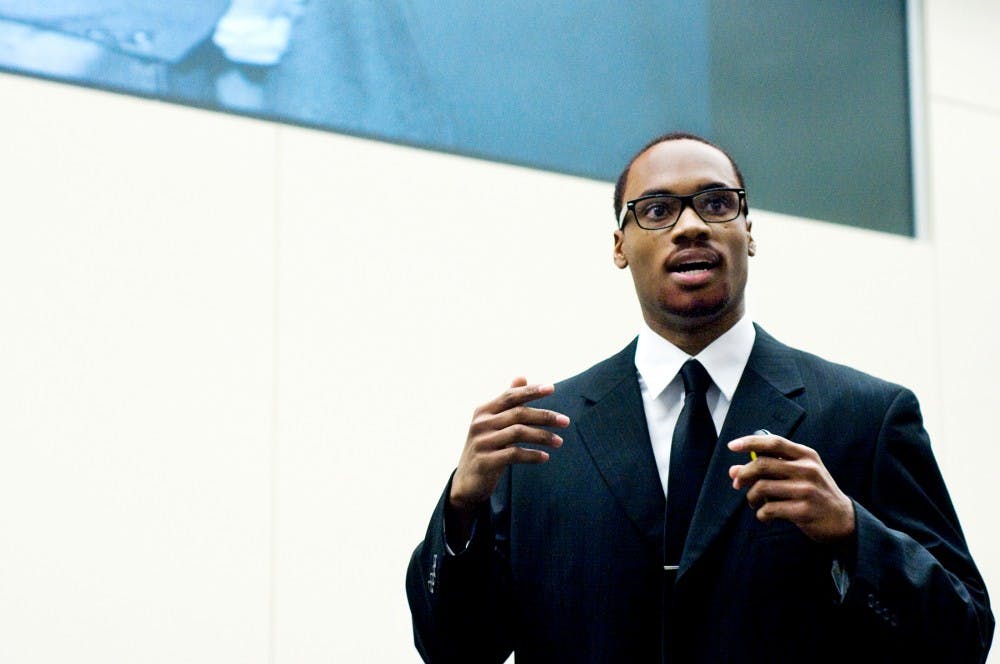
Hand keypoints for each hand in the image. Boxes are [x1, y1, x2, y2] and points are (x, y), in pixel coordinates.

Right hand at [448, 378, 569, 538]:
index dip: (531, 391)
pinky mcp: (485, 461)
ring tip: (559, 442)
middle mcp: (480, 424)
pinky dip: (532, 455)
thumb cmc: (486, 448)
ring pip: (518, 432)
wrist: (466, 482)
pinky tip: (545, 457)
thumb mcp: (493, 423)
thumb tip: (521, 377)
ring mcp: (481, 442)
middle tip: (566, 421)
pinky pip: (514, 454)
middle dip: (545, 416)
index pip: (510, 396)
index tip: (552, 388)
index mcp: (483, 411)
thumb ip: (507, 402)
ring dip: (543, 436)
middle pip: (518, 414)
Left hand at [727, 433, 854, 543]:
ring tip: (754, 503)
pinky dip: (761, 514)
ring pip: (762, 488)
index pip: (773, 442)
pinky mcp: (803, 511)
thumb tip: (733, 471)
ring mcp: (806, 490)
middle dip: (744, 474)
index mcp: (806, 455)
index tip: (732, 446)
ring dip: (751, 497)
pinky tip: (765, 516)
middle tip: (737, 483)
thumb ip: (770, 468)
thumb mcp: (799, 473)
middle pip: (762, 464)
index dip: (750, 442)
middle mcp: (807, 469)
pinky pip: (769, 509)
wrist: (842, 519)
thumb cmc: (814, 492)